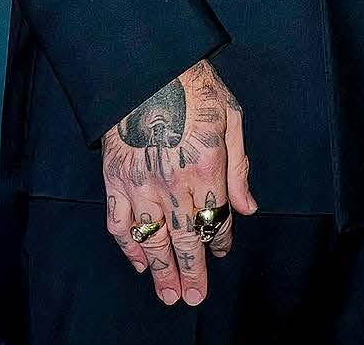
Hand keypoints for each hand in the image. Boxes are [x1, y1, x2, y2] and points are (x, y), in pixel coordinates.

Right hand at [103, 59, 256, 306]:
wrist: (147, 65)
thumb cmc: (193, 85)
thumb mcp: (231, 116)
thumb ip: (239, 166)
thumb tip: (248, 207)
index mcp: (207, 167)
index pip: (217, 218)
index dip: (220, 240)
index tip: (221, 252)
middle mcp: (175, 184)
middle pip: (186, 239)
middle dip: (193, 271)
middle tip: (194, 298)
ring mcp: (142, 185)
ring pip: (154, 240)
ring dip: (162, 271)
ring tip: (169, 295)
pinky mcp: (115, 180)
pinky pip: (120, 225)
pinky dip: (129, 247)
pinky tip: (138, 262)